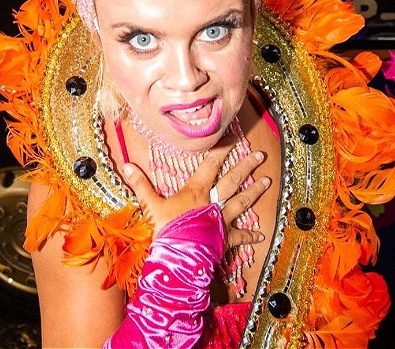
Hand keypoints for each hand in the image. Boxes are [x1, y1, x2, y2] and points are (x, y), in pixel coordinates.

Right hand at [121, 143, 270, 241]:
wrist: (179, 258)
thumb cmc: (166, 229)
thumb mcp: (150, 204)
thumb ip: (140, 184)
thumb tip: (126, 165)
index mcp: (196, 191)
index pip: (211, 164)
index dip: (222, 149)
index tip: (233, 136)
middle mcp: (213, 202)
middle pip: (233, 180)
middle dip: (247, 166)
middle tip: (260, 155)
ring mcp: (221, 220)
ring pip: (242, 202)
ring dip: (255, 191)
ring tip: (267, 181)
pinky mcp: (225, 239)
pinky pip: (240, 236)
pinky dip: (250, 235)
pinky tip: (261, 234)